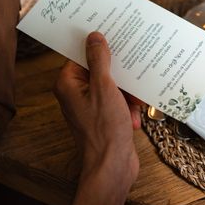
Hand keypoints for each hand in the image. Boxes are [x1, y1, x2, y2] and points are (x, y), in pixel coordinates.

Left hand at [54, 32, 140, 189]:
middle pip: (100, 70)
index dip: (100, 48)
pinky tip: (134, 118)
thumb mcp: (104, 88)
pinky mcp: (104, 118)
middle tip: (135, 69)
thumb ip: (99, 61)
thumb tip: (94, 37)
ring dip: (128, 94)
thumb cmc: (104, 130)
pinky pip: (119, 102)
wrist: (113, 166)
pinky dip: (128, 108)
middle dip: (120, 75)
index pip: (82, 56)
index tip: (117, 39)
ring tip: (135, 104)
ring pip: (113, 87)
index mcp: (68, 84)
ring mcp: (91, 107)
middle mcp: (76, 94)